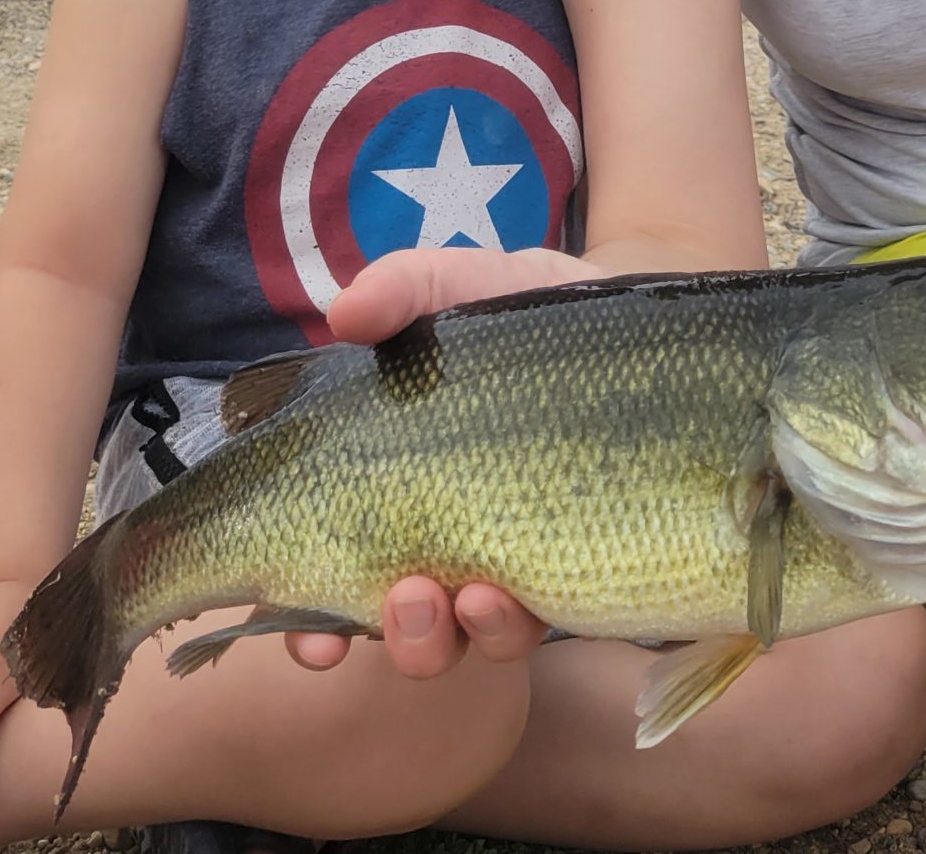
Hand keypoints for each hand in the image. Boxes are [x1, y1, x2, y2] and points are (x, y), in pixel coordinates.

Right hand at [284, 246, 596, 676]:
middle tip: (402, 599)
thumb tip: (343, 312)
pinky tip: (509, 592)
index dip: (301, 620)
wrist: (624, 317)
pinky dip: (509, 623)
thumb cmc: (520, 309)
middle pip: (397, 627)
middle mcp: (439, 539)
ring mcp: (506, 557)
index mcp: (389, 486)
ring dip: (449, 637)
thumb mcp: (454, 285)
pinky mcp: (570, 561)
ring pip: (464, 639)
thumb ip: (398, 290)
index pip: (324, 572)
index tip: (309, 638)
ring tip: (465, 597)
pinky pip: (532, 622)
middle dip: (394, 634)